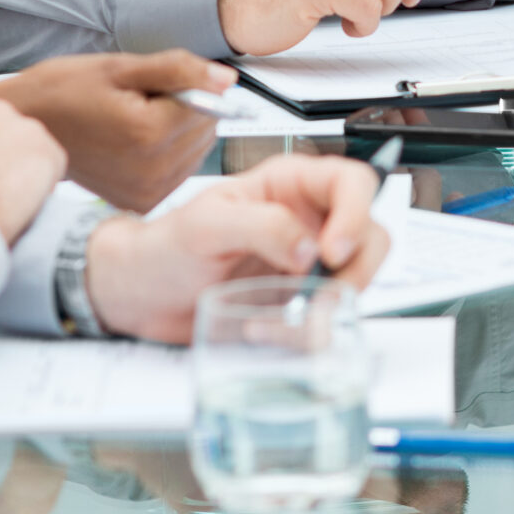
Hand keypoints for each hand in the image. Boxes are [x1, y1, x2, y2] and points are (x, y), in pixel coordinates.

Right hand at [0, 50, 228, 212]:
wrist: (24, 129)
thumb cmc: (62, 93)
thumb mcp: (120, 67)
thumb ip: (180, 70)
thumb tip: (226, 79)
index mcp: (149, 134)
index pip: (210, 104)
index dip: (186, 86)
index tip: (152, 85)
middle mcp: (152, 170)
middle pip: (207, 128)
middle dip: (183, 110)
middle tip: (138, 103)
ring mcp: (146, 192)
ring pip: (197, 150)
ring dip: (176, 133)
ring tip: (132, 123)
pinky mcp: (140, 202)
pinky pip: (180, 170)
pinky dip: (167, 153)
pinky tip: (134, 143)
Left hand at [81, 154, 391, 342]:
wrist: (142, 294)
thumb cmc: (166, 247)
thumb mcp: (206, 226)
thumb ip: (261, 226)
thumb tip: (310, 245)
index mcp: (289, 185)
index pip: (351, 183)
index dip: (355, 214)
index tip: (332, 251)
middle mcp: (308, 220)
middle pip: (370, 235)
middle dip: (354, 270)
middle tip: (320, 296)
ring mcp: (308, 263)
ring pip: (357, 279)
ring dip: (330, 306)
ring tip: (285, 316)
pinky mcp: (299, 300)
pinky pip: (327, 317)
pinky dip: (304, 330)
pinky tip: (263, 325)